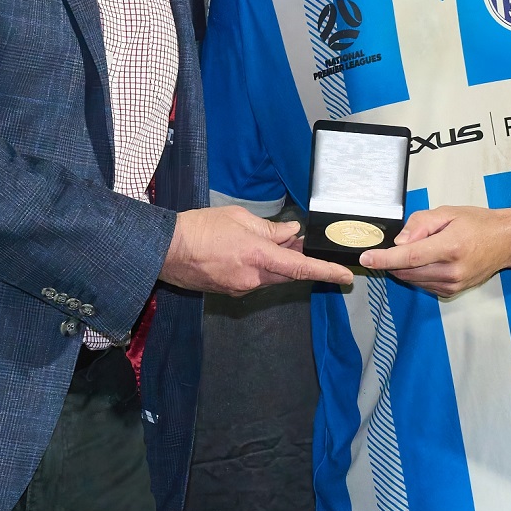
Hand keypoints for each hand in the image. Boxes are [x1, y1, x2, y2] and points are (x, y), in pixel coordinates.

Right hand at [161, 205, 353, 294]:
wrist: (165, 249)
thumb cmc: (199, 227)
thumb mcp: (238, 218)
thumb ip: (269, 229)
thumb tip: (290, 234)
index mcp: (257, 257)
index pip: (300, 268)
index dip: (326, 272)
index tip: (345, 276)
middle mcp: (252, 279)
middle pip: (288, 275)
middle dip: (300, 263)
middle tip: (307, 246)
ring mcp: (240, 288)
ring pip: (271, 278)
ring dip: (278, 264)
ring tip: (276, 243)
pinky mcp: (229, 291)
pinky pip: (254, 281)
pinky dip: (260, 269)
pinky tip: (250, 254)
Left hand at [358, 206, 510, 298]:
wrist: (506, 242)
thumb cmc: (478, 224)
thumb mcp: (448, 212)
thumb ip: (421, 224)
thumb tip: (400, 242)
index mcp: (450, 247)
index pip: (409, 257)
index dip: (384, 258)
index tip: (366, 258)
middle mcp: (451, 271)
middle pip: (407, 271)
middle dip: (392, 260)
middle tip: (396, 244)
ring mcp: (453, 284)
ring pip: (413, 280)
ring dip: (404, 267)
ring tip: (423, 248)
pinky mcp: (452, 291)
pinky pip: (423, 284)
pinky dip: (416, 273)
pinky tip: (428, 260)